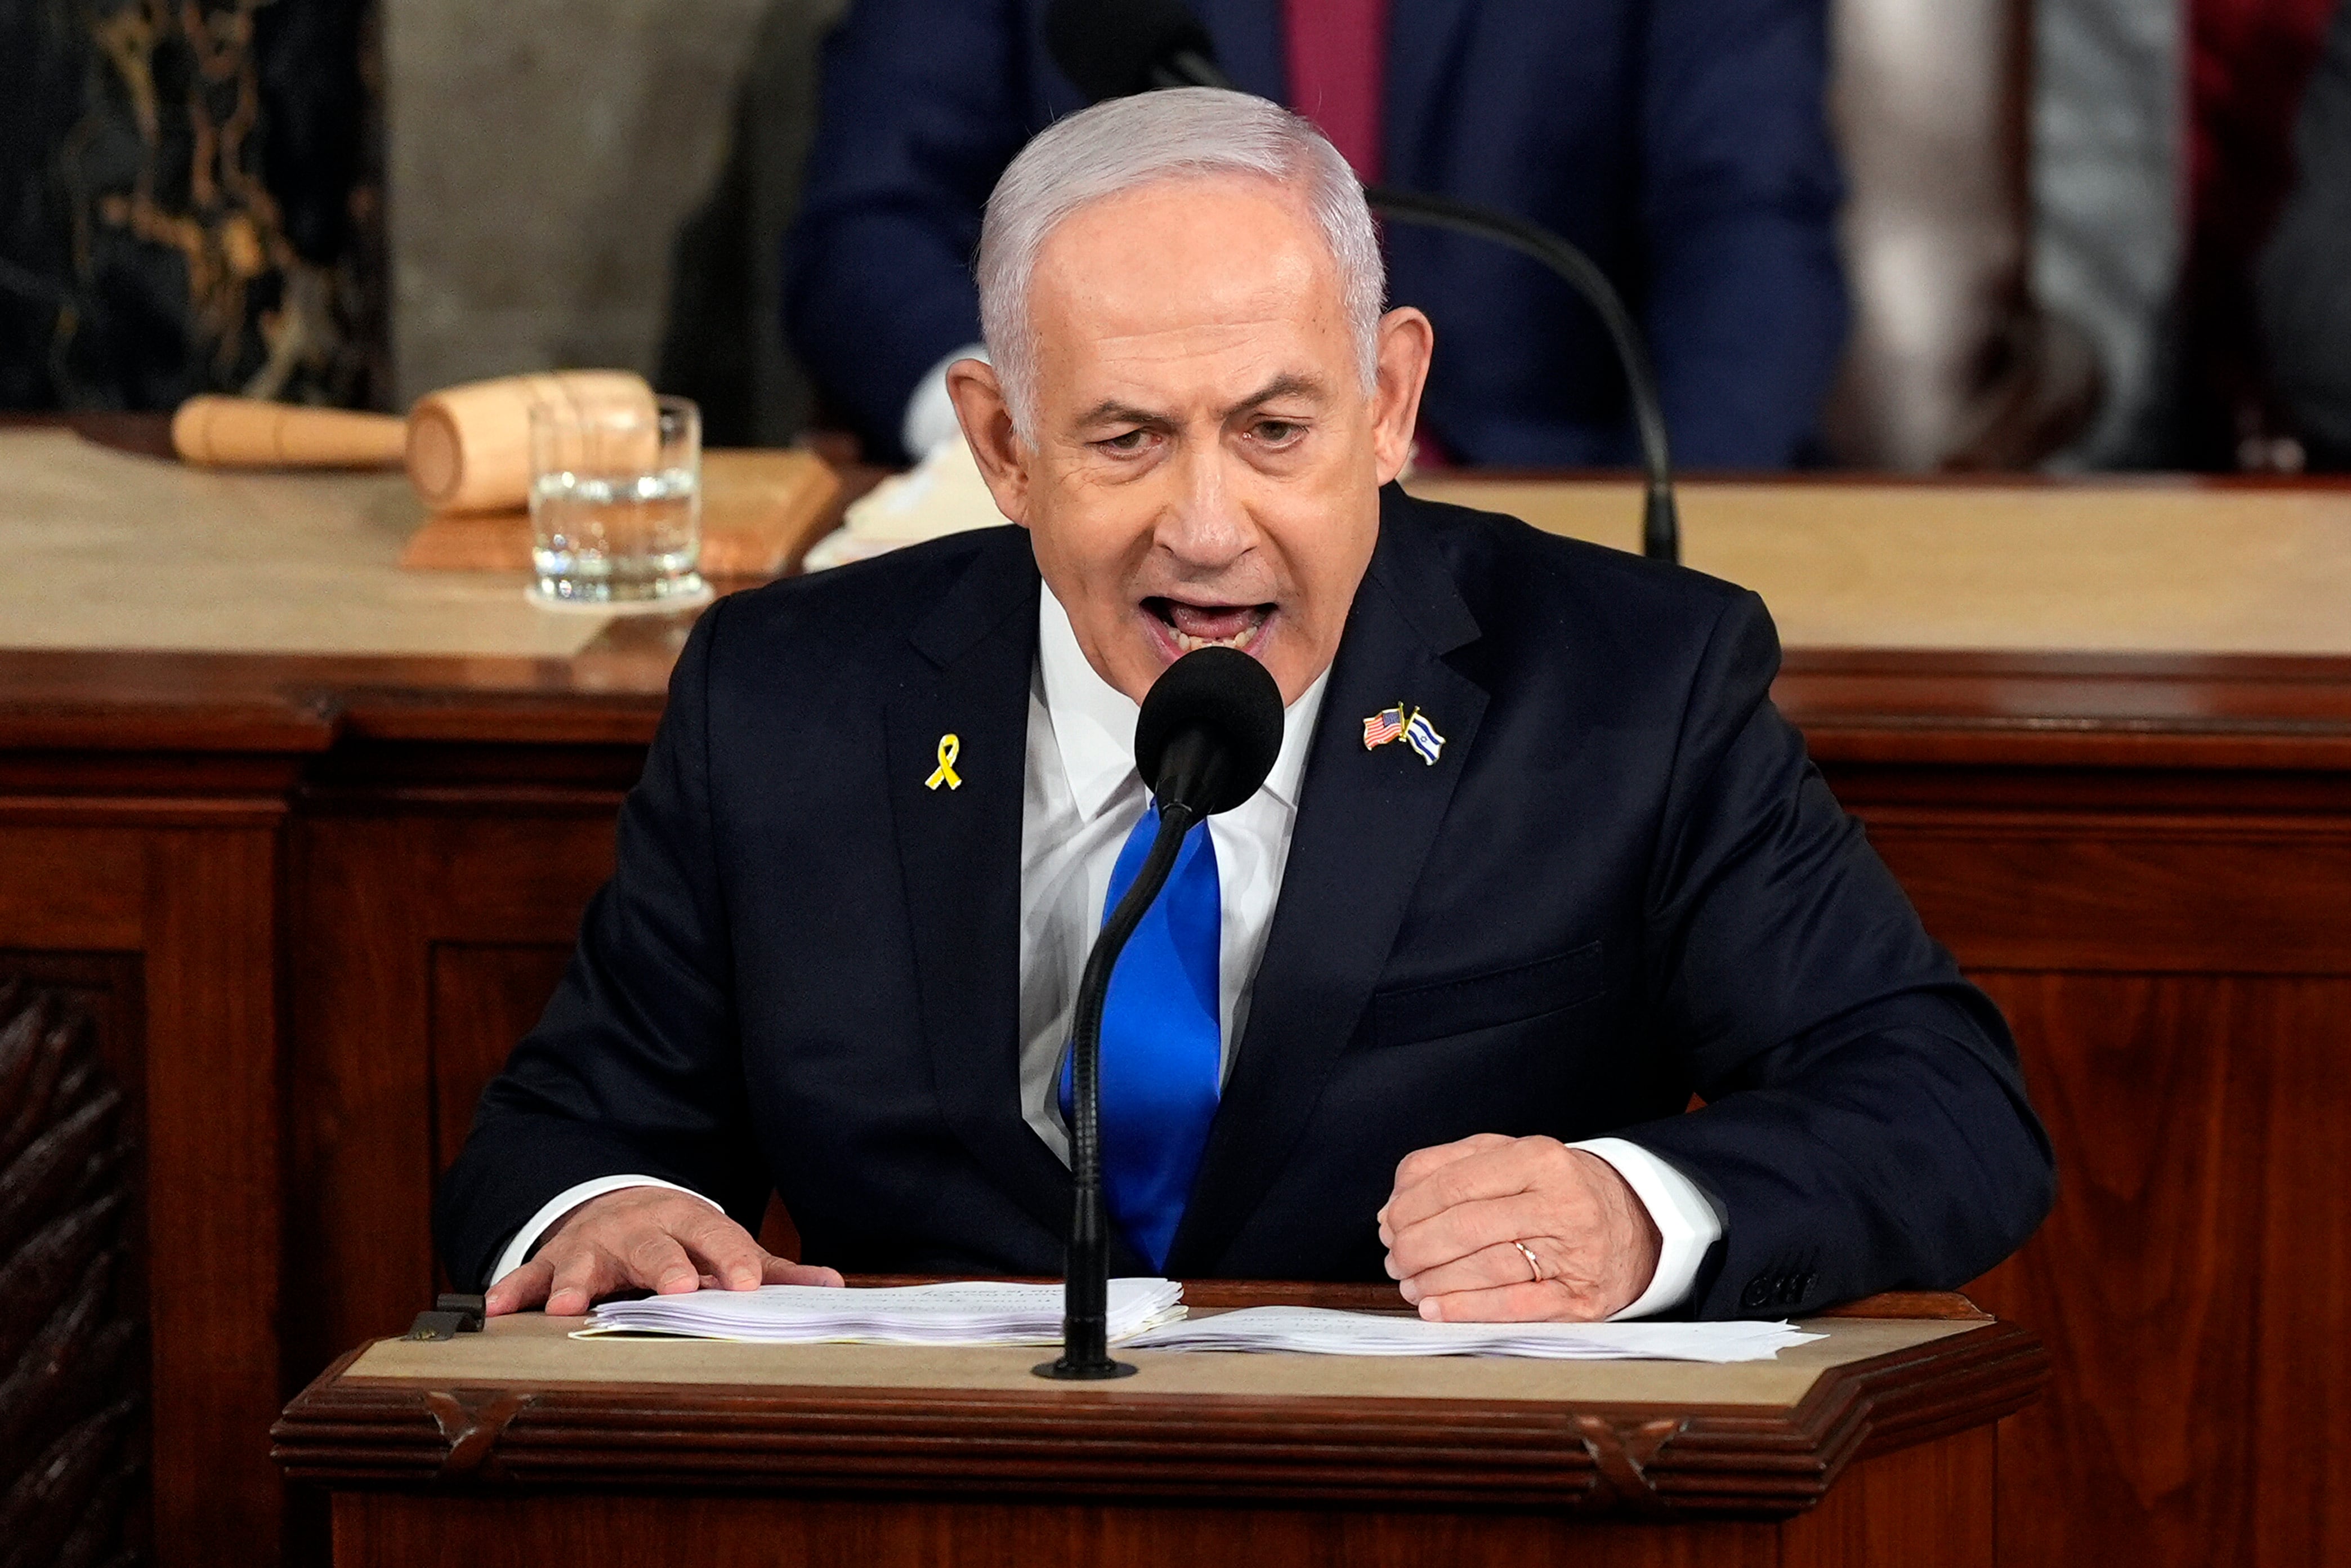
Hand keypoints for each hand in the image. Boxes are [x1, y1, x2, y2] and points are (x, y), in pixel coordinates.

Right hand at [484, 1186, 843, 1316]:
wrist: (618, 1204)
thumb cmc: (681, 1237)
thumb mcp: (723, 1245)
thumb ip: (771, 1269)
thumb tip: (832, 1285)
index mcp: (689, 1220)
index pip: (718, 1237)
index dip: (734, 1259)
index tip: (747, 1285)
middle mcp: (640, 1227)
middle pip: (654, 1245)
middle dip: (663, 1265)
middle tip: (674, 1288)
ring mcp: (592, 1242)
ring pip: (584, 1260)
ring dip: (573, 1282)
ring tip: (563, 1309)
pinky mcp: (553, 1258)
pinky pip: (527, 1274)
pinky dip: (512, 1291)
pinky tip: (495, 1311)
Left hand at [1377, 1134, 1660, 1321]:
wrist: (1635, 1223)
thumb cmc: (1553, 1190)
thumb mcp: (1507, 1158)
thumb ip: (1446, 1169)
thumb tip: (1392, 1209)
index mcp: (1538, 1158)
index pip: (1455, 1182)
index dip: (1410, 1207)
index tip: (1389, 1224)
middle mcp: (1561, 1202)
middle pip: (1466, 1226)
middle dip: (1416, 1247)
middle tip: (1394, 1259)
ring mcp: (1575, 1252)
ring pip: (1486, 1267)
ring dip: (1435, 1281)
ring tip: (1410, 1285)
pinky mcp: (1580, 1298)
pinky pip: (1515, 1306)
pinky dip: (1468, 1310)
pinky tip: (1437, 1310)